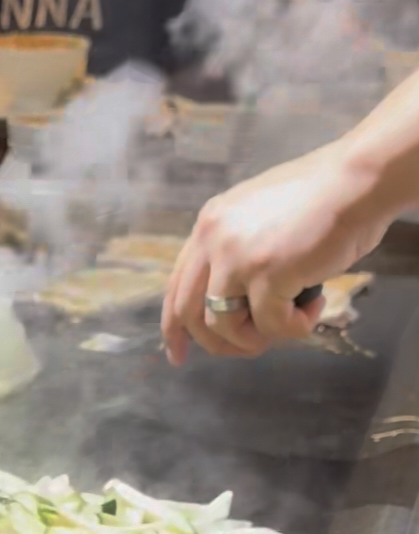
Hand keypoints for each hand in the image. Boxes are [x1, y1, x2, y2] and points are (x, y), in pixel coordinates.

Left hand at [161, 143, 389, 364]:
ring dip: (255, 339)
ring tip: (290, 323)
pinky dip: (295, 328)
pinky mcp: (267, 273)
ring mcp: (236, 257)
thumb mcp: (260, 219)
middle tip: (246, 351)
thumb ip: (239, 252)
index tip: (178, 353)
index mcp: (209, 225)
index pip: (176, 286)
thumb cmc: (324, 198)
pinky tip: (315, 307)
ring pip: (223, 325)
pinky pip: (271, 326)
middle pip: (187, 312)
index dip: (173, 327)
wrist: (360, 179)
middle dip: (212, 343)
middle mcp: (212, 239)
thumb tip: (237, 304)